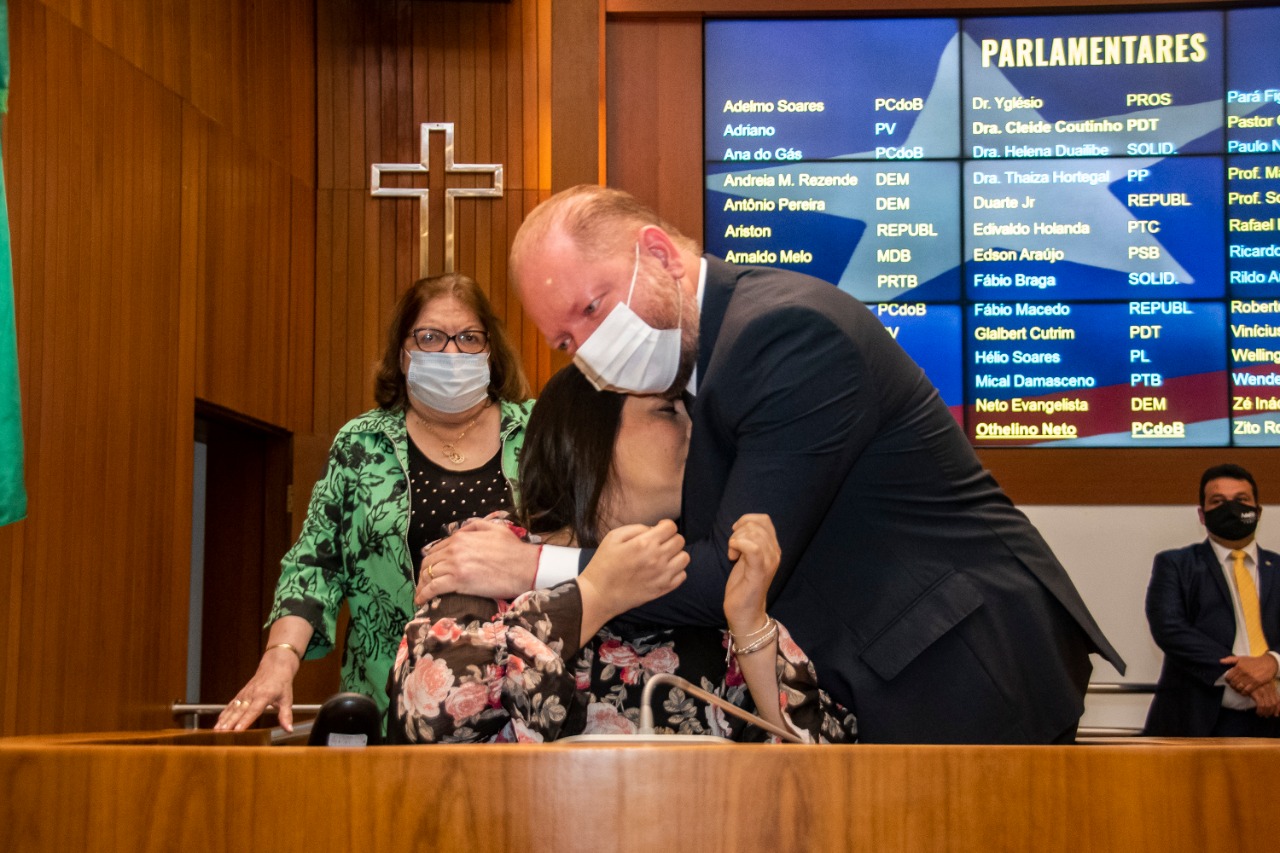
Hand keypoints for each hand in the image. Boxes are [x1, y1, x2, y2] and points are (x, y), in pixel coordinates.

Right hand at [213, 647, 299, 731]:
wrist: (275, 666)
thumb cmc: (282, 683)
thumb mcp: (287, 699)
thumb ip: (286, 715)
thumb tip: (289, 730)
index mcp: (264, 696)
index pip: (253, 710)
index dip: (245, 721)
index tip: (238, 730)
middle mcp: (252, 694)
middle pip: (239, 711)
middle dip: (230, 723)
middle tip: (221, 733)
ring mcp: (245, 694)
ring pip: (233, 708)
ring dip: (224, 719)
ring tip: (216, 730)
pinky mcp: (241, 694)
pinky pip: (231, 704)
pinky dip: (224, 713)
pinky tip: (218, 722)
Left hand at [415, 517, 538, 603]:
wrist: (525, 567)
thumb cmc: (514, 549)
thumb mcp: (495, 528)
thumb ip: (475, 525)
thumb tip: (462, 528)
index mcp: (461, 537)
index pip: (436, 548)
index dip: (431, 560)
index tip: (430, 569)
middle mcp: (454, 549)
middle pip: (428, 561)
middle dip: (423, 573)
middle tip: (424, 583)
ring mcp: (455, 565)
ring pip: (428, 575)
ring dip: (422, 585)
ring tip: (421, 594)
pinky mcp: (458, 582)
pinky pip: (433, 588)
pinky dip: (424, 594)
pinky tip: (421, 600)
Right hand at [578, 520, 688, 625]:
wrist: (599, 595)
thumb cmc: (603, 564)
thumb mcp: (613, 537)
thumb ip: (637, 528)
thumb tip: (654, 529)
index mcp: (644, 543)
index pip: (671, 527)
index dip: (665, 525)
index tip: (658, 529)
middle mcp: (657, 559)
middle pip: (679, 541)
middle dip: (670, 538)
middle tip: (659, 543)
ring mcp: (662, 575)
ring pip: (685, 557)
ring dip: (676, 554)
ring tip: (663, 556)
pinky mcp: (663, 589)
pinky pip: (682, 575)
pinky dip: (676, 570)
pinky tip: (663, 569)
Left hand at [723, 514, 780, 634]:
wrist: (745, 612)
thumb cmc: (743, 585)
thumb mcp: (746, 557)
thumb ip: (749, 541)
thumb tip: (742, 525)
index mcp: (773, 548)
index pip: (764, 520)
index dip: (746, 521)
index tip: (735, 535)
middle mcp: (775, 553)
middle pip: (757, 524)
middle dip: (738, 531)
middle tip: (733, 548)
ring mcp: (769, 562)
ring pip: (754, 534)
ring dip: (736, 540)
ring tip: (733, 554)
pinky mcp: (760, 572)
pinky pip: (753, 547)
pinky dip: (738, 545)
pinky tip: (732, 556)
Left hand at [1221, 654, 1279, 694]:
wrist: (1267, 663)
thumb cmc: (1253, 661)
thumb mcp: (1241, 658)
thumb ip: (1230, 659)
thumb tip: (1220, 661)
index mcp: (1238, 667)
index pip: (1228, 677)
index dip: (1227, 680)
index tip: (1228, 681)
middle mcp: (1243, 673)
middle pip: (1233, 683)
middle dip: (1232, 686)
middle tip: (1233, 686)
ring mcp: (1250, 678)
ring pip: (1239, 687)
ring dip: (1237, 690)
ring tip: (1237, 689)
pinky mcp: (1256, 683)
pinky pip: (1247, 690)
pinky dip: (1244, 693)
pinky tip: (1243, 692)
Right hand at [1251, 681, 1279, 717]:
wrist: (1240, 677)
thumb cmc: (1249, 682)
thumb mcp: (1261, 686)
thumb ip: (1268, 693)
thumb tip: (1274, 706)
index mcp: (1271, 686)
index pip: (1278, 700)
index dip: (1278, 708)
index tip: (1276, 714)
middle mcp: (1268, 688)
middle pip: (1274, 703)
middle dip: (1271, 711)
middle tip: (1267, 715)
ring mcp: (1262, 690)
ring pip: (1268, 705)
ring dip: (1265, 712)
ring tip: (1261, 714)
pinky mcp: (1256, 692)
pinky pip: (1261, 705)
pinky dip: (1261, 711)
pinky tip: (1258, 712)